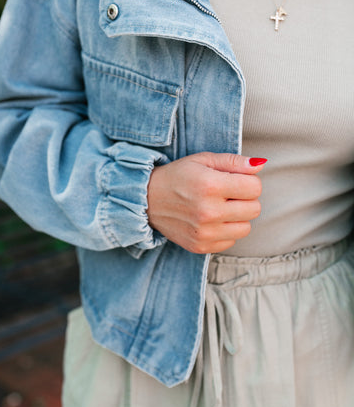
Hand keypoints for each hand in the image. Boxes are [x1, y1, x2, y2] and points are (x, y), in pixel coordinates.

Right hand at [147, 152, 266, 253]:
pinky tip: (211, 220)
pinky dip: (226, 231)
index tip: (234, 180)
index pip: (255, 188)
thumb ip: (234, 161)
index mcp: (210, 185)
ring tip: (219, 207)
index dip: (248, 182)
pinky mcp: (200, 246)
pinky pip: (231, 241)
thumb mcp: (203, 160)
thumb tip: (260, 165)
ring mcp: (205, 232)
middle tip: (226, 193)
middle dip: (245, 199)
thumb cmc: (177, 175)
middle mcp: (209, 211)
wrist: (146, 199)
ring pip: (246, 228)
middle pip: (254, 209)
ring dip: (237, 217)